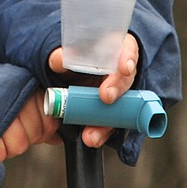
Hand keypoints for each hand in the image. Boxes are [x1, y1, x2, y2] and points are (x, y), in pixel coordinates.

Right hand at [0, 91, 61, 166]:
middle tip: (6, 126)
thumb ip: (41, 115)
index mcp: (30, 89)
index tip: (25, 124)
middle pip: (34, 137)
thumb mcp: (19, 94)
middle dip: (22, 138)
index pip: (50, 124)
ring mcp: (1, 114)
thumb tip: (58, 138)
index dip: (39, 130)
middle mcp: (18, 98)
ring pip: (18, 147)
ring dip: (5, 145)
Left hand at [47, 34, 139, 148]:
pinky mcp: (110, 113)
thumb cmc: (70, 61)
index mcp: (113, 51)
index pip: (127, 49)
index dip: (128, 58)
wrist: (61, 81)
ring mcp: (116, 94)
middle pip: (126, 80)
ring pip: (120, 108)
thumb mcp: (64, 56)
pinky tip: (91, 137)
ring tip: (92, 133)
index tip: (125, 68)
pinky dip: (101, 132)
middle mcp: (118, 73)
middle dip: (117, 89)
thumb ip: (60, 55)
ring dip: (107, 121)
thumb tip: (58, 60)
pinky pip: (111, 124)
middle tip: (106, 97)